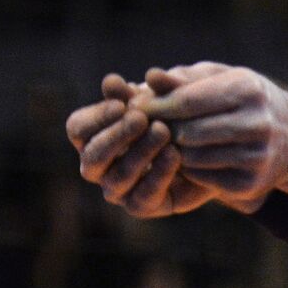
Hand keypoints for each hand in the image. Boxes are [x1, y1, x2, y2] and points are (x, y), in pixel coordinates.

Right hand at [65, 74, 215, 217]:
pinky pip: (143, 196)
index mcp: (94, 137)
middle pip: (93, 157)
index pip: (78, 129)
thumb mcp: (160, 100)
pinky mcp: (143, 206)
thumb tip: (111, 81)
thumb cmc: (174, 116)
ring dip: (140, 153)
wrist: (209, 146)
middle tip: (141, 118)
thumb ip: (135, 93)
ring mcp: (119, 190)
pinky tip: (174, 154)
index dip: (97, 117)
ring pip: (118, 178)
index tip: (122, 104)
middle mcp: (100, 167)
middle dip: (117, 136)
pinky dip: (158, 174)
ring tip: (163, 132)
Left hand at [137, 62, 287, 213]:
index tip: (134, 106)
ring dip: (172, 150)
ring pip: (191, 157)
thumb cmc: (249, 99)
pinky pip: (203, 177)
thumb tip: (150, 77)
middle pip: (186, 131)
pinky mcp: (252, 182)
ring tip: (166, 141)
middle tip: (144, 127)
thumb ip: (185, 79)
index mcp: (248, 90)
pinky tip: (189, 157)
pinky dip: (189, 168)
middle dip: (160, 129)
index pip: (187, 101)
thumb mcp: (224, 79)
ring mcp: (257, 156)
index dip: (155, 105)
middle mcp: (257, 123)